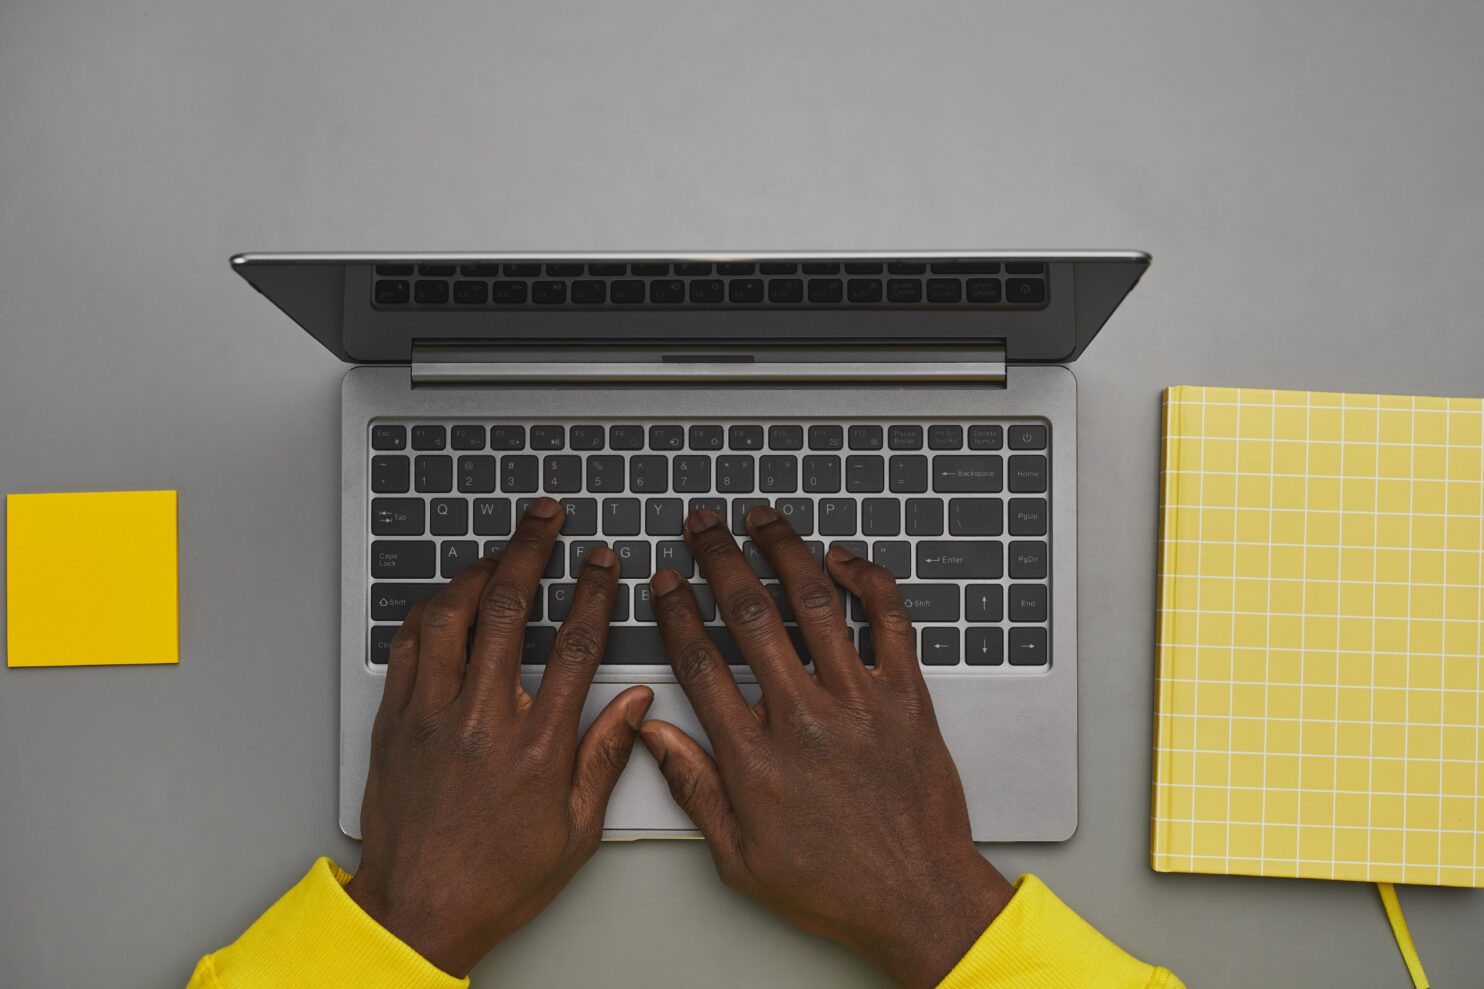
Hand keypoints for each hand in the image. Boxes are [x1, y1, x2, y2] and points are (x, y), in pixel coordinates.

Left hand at [345, 497, 651, 976]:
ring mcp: (431, 715)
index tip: (603, 563)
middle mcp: (481, 720)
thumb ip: (606, 757)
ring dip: (476, 571)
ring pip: (449, 615)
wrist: (416, 911)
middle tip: (544, 518)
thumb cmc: (494, 880)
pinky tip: (447, 601)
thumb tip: (636, 705)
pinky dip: (430, 612)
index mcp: (535, 747)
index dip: (593, 592)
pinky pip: (408, 646)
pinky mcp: (396, 721)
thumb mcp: (575, 831)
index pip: (575, 645)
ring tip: (498, 551)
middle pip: (507, 608)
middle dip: (530, 549)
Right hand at [642, 506, 1014, 988]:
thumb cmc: (834, 885)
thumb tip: (656, 734)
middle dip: (718, 557)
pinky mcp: (906, 697)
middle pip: (749, 614)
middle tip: (702, 525)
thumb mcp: (740, 857)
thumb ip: (694, 789)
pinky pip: (889, 620)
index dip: (675, 610)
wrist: (919, 899)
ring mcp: (859, 701)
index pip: (700, 660)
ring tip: (762, 519)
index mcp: (754, 756)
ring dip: (783, 549)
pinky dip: (868, 580)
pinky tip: (844, 558)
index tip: (665, 582)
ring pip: (814, 602)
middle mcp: (803, 716)